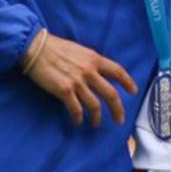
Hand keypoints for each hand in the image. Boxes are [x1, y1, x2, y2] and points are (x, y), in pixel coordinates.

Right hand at [23, 32, 137, 126]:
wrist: (37, 48)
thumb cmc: (57, 48)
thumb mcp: (81, 50)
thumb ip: (91, 62)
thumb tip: (99, 74)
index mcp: (95, 59)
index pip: (118, 71)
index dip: (128, 82)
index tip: (133, 91)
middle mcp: (89, 71)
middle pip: (111, 94)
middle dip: (118, 109)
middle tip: (119, 119)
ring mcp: (77, 81)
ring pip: (95, 105)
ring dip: (97, 117)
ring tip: (96, 123)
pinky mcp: (64, 90)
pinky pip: (76, 109)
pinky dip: (79, 118)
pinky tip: (78, 121)